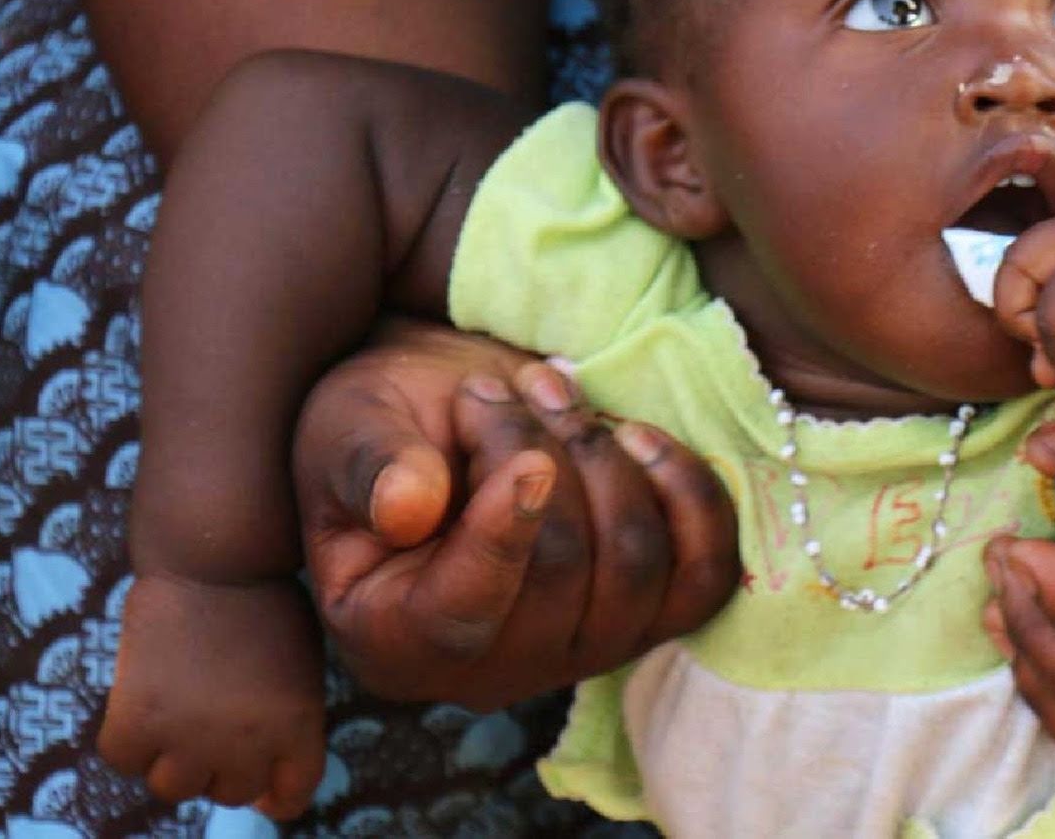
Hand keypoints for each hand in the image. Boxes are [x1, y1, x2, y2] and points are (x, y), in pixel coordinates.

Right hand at [99, 574, 326, 817]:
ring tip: (178, 707)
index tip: (260, 777)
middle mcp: (249, 741)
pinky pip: (124, 758)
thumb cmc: (265, 604)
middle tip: (212, 718)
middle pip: (228, 794)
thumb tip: (267, 799)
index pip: (291, 796)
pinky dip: (128, 738)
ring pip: (173, 787)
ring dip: (172, 757)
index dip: (274, 789)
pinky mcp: (138, 718)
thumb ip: (287, 727)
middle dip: (221, 765)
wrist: (216, 557)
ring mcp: (191, 734)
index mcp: (300, 728)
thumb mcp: (302, 671)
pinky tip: (143, 700)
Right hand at [294, 319, 740, 709]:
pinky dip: (690, 498)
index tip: (528, 460)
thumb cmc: (388, 423)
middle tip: (512, 385)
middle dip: (549, 458)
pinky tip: (641, 438)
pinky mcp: (650, 615)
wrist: (459, 409)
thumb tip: (405, 509)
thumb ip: (370, 465)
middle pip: (563, 581)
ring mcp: (582, 650)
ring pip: (638, 573)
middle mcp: (493, 669)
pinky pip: (704, 578)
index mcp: (393, 640)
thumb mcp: (350, 427)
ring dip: (608, 462)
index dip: (502, 541)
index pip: (459, 619)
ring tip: (559, 393)